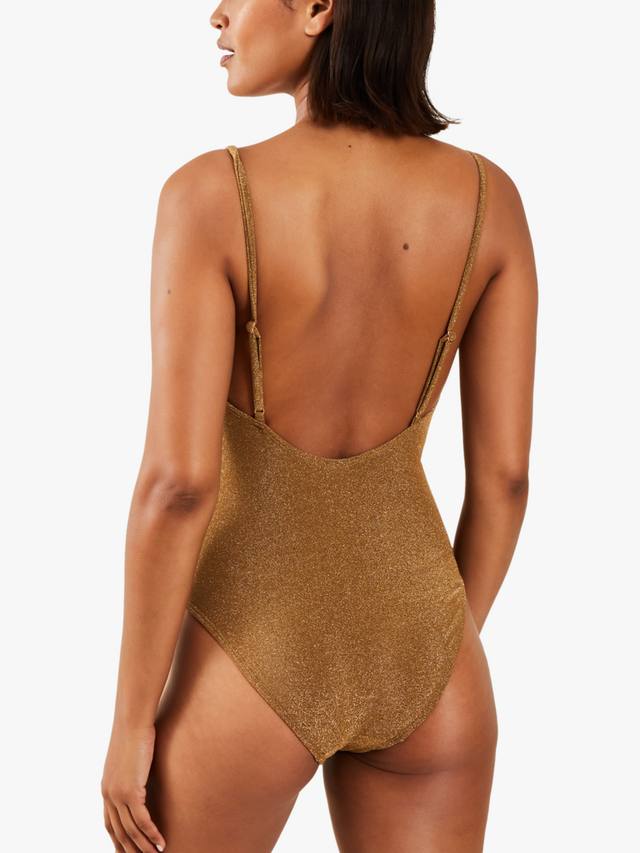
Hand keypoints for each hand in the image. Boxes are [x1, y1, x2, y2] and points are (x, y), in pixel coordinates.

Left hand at [101, 722, 166, 851]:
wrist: (132, 721)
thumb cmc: (134, 733)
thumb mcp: (128, 757)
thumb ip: (131, 771)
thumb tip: (141, 775)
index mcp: (106, 789)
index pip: (110, 824)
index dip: (117, 841)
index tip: (126, 852)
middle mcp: (108, 795)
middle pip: (119, 832)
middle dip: (130, 849)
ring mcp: (118, 794)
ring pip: (131, 830)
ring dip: (143, 847)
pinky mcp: (131, 790)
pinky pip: (142, 820)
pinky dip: (151, 834)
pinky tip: (160, 842)